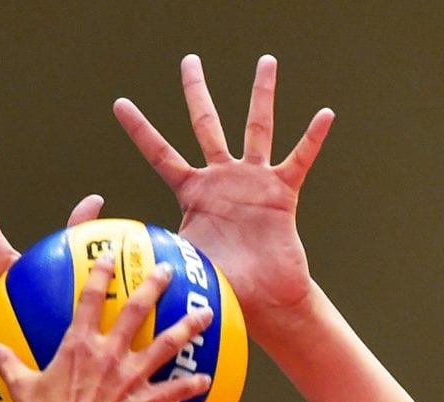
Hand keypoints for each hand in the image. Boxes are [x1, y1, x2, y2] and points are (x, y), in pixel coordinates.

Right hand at [0, 257, 213, 401]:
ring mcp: (129, 379)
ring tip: (205, 313)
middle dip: (154, 285)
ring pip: (165, 344)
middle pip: (136, 311)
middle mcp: (107, 355)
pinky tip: (207, 380)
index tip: (110, 254)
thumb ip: (8, 364)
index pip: (90, 299)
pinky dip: (192, 385)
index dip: (100, 272)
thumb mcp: (20, 389)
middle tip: (169, 269)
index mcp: (77, 346)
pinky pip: (174, 391)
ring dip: (188, 327)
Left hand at [114, 54, 333, 329]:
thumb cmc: (223, 286)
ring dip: (261, 95)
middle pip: (206, 125)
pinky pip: (299, 160)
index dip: (140, 129)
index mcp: (193, 193)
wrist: (262, 300)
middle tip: (189, 60)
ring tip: (266, 61)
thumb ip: (160, 252)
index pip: (160, 154)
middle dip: (196, 91)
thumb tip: (125, 261)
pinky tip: (323, 115)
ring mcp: (253, 182)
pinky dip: (311, 139)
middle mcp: (222, 179)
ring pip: (257, 128)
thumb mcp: (184, 262)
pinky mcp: (281, 193)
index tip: (119, 103)